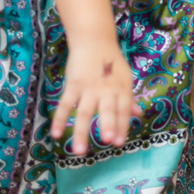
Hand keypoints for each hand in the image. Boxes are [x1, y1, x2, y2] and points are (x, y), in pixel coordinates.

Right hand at [50, 40, 140, 155]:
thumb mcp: (125, 78)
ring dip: (81, 131)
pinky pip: (65, 104)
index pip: (123, 110)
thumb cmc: (111, 63)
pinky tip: (56, 134)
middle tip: (107, 142)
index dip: (122, 126)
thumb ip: (128, 98)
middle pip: (107, 109)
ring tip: (79, 151)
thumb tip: (137, 115)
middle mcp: (107, 89)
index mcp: (122, 88)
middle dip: (108, 125)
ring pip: (84, 112)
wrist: (95, 41)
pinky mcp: (73, 84)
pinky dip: (60, 119)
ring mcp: (89, 87)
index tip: (119, 143)